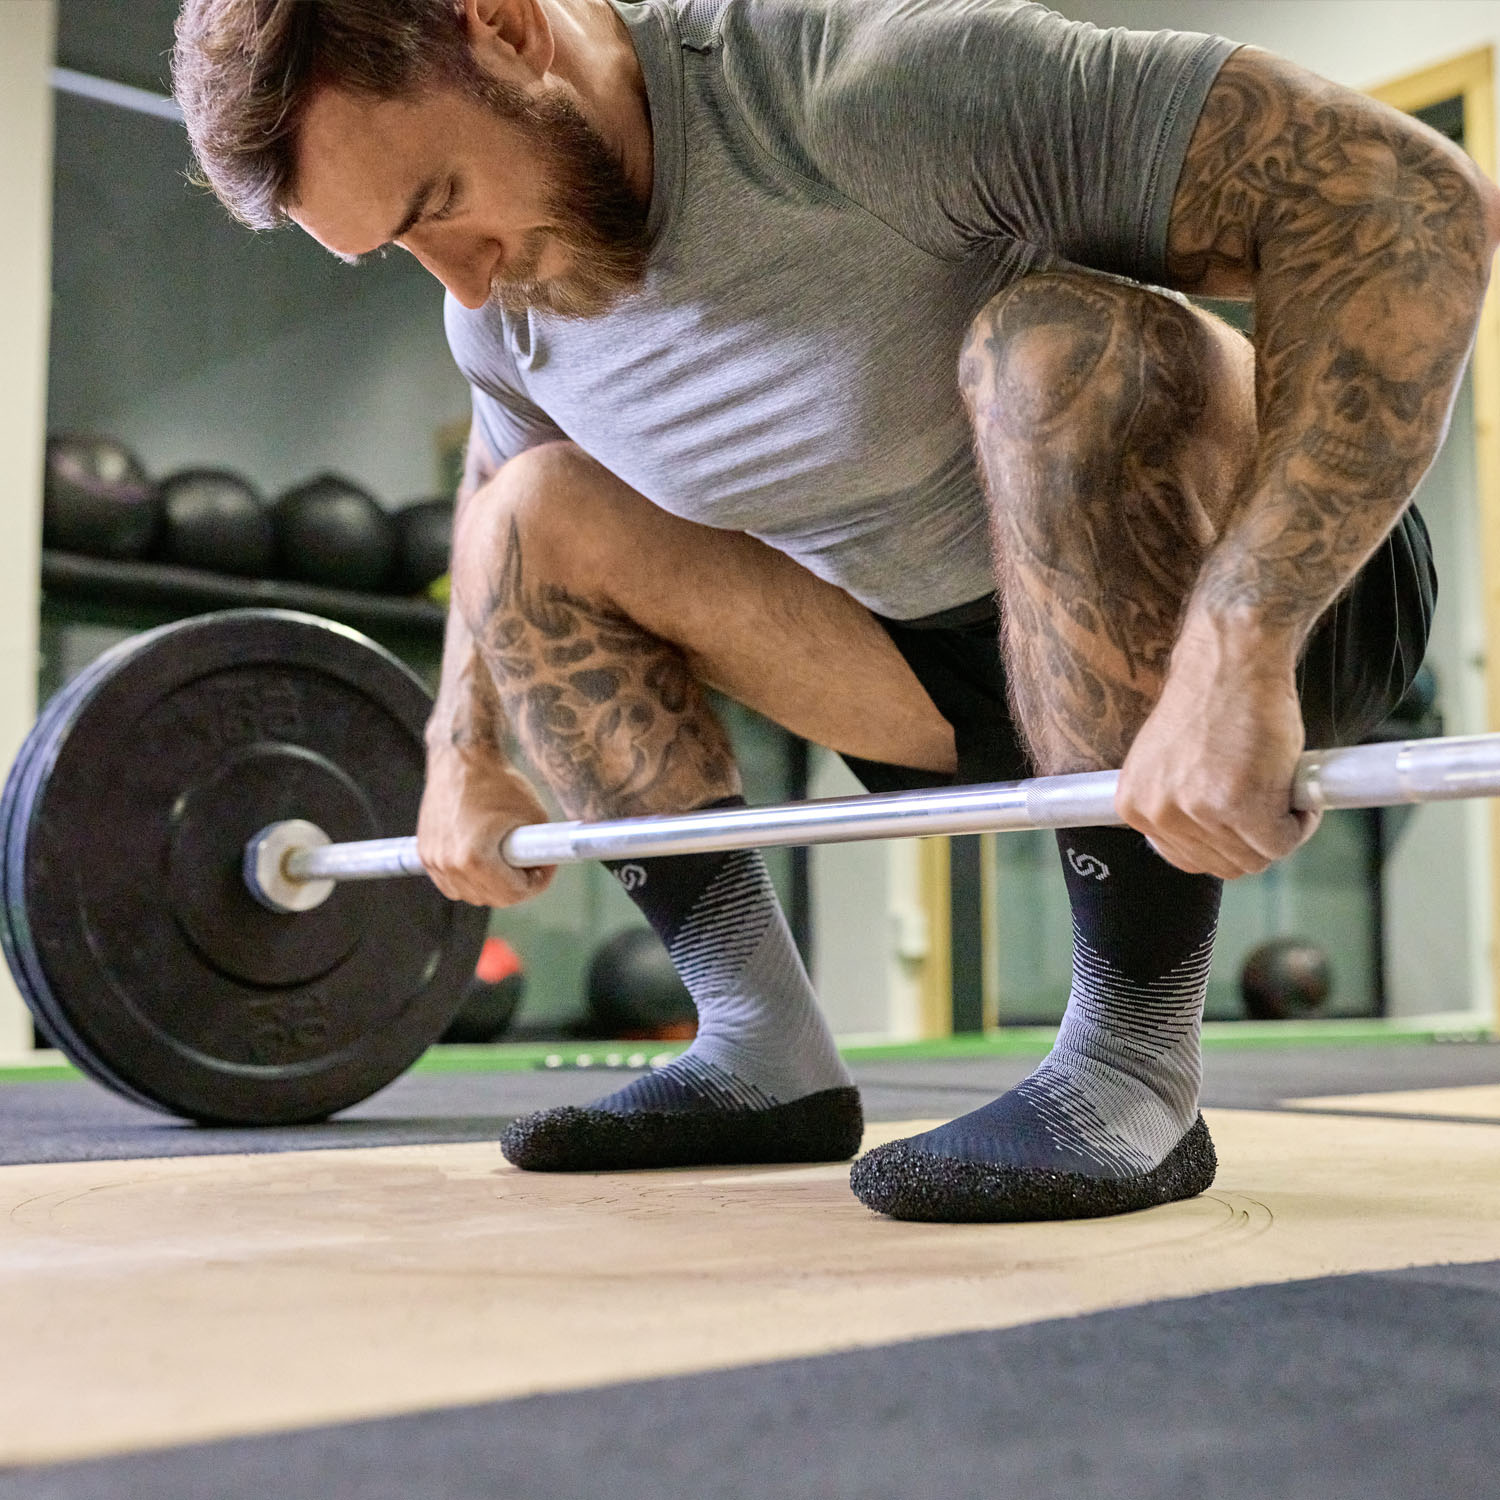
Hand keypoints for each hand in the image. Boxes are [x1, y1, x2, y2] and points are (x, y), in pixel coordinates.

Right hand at [417, 742, 556, 906]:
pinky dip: (469, 878)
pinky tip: (485, 859)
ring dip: (491, 885)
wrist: (461, 756)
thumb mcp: (535, 818)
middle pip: (491, 898)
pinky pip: (450, 882)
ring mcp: (432, 860)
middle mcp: (449, 864)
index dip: (537, 883)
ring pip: (469, 894)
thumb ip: (543, 850)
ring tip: (508, 860)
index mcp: (475, 858)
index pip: (513, 894)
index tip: (544, 865)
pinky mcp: (424, 852)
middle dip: (516, 885)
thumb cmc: (499, 782)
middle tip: (530, 863)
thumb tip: (547, 868)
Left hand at [1115, 622, 1319, 877]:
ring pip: (1254, 857)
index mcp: (1133, 805)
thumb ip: (1177, 805)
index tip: (1242, 820)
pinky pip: (1282, 842)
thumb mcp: (1170, 764)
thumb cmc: (1212, 703)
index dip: (1223, 842)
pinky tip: (1296, 788)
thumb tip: (1208, 848)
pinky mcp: (1237, 805)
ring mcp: (1195, 810)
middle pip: (1222, 864)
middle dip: (1254, 837)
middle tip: (1269, 798)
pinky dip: (1300, 822)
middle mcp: (1156, 813)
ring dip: (1279, 828)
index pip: (1184, 859)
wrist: (1233, 657)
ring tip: (1279, 785)